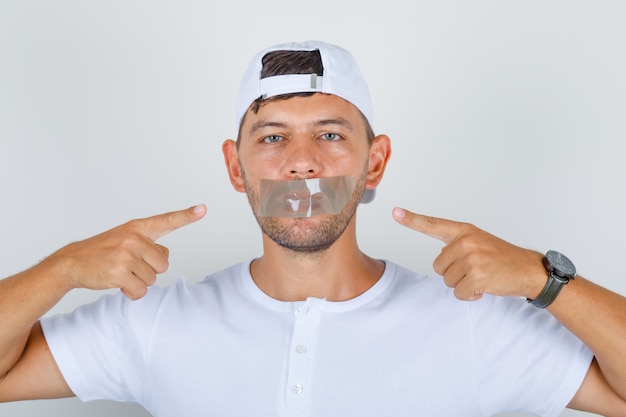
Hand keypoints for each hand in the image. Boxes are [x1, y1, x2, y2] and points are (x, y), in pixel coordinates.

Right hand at [44, 205, 206, 299]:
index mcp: (137, 228)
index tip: (203, 209)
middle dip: (149, 270)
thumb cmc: (102, 252)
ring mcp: (127, 255)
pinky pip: (141, 290)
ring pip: (152, 279)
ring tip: (121, 273)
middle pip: (163, 264)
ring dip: (139, 282)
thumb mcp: (126, 240)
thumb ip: (149, 244)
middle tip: (130, 266)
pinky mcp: (120, 272)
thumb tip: (165, 255)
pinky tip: (119, 283)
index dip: (187, 216)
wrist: (71, 263)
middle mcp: (134, 238)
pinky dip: (132, 292)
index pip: (167, 220)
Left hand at [392, 207, 544, 300]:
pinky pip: (459, 293)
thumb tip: (441, 257)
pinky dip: (470, 295)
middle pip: (438, 266)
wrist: (529, 270)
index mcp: (464, 231)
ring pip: (448, 281)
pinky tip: (484, 288)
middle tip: (475, 270)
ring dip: (463, 285)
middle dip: (454, 274)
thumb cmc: (502, 259)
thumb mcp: (479, 243)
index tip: (395, 212)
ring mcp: (472, 258)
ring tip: (482, 277)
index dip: (412, 219)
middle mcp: (466, 241)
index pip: (433, 224)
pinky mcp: (477, 275)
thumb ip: (457, 246)